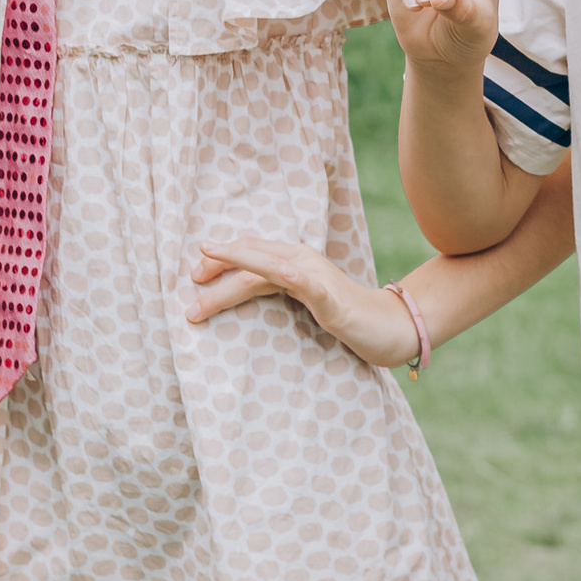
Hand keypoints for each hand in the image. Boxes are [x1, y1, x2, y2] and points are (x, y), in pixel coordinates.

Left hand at [184, 228, 421, 369]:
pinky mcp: (333, 301)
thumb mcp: (304, 299)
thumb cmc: (345, 315)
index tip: (195, 276)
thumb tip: (241, 291)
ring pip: (269, 270)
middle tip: (190, 285)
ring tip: (202, 284)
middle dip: (217, 271)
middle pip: (252, 262)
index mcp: (295, 262)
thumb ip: (279, 289)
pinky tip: (282, 273)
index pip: (251, 252)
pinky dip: (296, 278)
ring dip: (232, 278)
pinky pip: (311, 286)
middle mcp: (303, 262)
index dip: (221, 259)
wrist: (390, 327)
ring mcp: (318, 279)